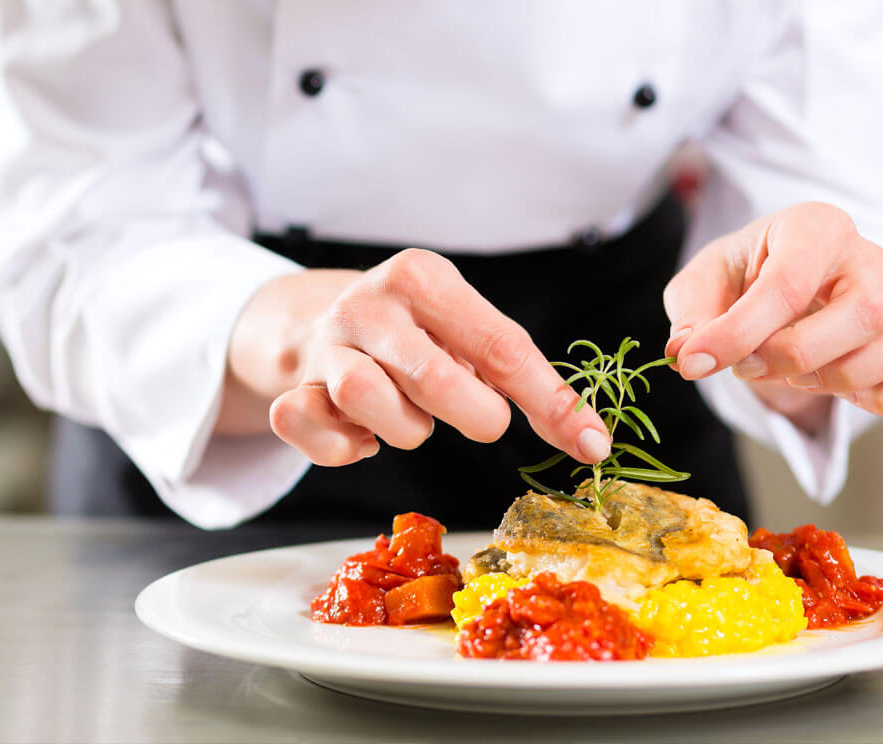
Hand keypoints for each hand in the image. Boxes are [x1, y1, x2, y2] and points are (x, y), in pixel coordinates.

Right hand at [220, 249, 610, 465]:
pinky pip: (308, 426)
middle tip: (481, 419)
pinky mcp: (292, 387)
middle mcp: (367, 303)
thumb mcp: (470, 331)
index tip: (589, 444)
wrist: (320, 319)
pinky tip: (362, 436)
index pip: (500, 345)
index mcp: (422, 276)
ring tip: (411, 417)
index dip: (549, 402)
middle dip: (473, 415)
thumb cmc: (416, 332)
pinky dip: (343, 447)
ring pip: (366, 400)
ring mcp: (324, 345)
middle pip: (434, 378)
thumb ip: (524, 376)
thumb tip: (590, 438)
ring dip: (404, 430)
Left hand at [663, 202, 882, 429]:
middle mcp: (867, 257)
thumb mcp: (699, 287)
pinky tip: (836, 388)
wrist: (774, 289)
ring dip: (840, 377)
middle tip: (748, 366)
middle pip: (864, 312)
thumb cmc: (741, 279)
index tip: (696, 362)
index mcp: (813, 227)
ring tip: (793, 374)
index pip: (788, 284)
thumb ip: (690, 318)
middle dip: (796, 355)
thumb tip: (686, 355)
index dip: (738, 334)